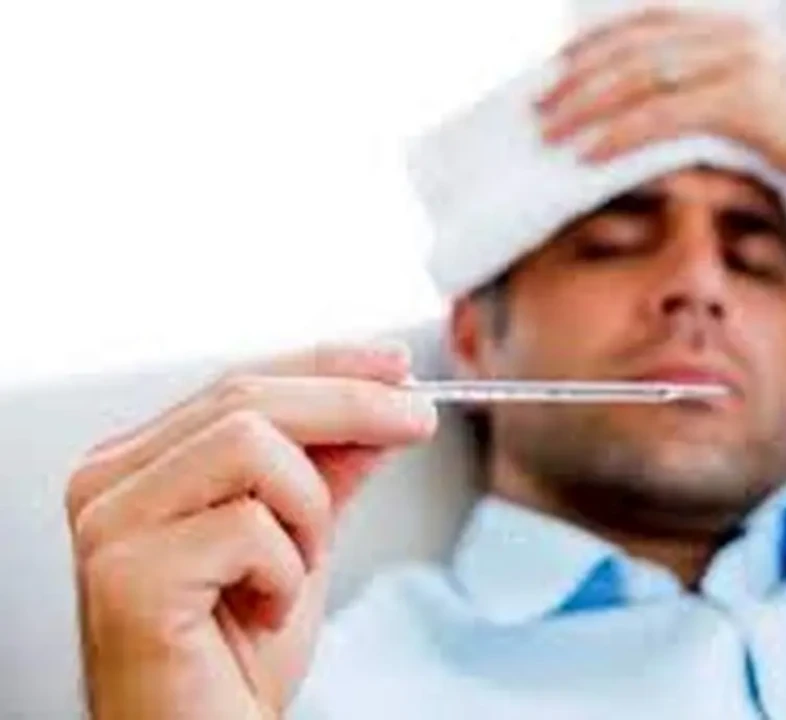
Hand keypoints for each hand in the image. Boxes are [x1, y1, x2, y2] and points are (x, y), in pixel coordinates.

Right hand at [65, 342, 436, 718]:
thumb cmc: (234, 657)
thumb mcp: (302, 541)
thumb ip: (330, 469)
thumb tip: (384, 405)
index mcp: (141, 463)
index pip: (240, 382)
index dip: (328, 365)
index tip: (397, 364)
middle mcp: (109, 482)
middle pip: (247, 397)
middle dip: (353, 405)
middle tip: (418, 420)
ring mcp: (110, 525)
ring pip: (251, 445)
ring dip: (309, 510)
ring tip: (296, 568)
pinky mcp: (126, 575)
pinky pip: (249, 527)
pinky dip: (286, 571)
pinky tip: (261, 610)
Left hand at [536, 7, 785, 209]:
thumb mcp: (777, 113)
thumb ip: (725, 105)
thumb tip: (673, 128)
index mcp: (738, 31)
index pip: (648, 25)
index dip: (595, 47)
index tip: (554, 75)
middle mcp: (736, 36)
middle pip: (633, 46)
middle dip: (576, 77)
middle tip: (534, 107)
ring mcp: (743, 63)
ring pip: (640, 76)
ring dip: (585, 106)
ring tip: (546, 133)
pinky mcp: (751, 102)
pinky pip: (664, 114)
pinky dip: (619, 134)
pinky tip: (586, 155)